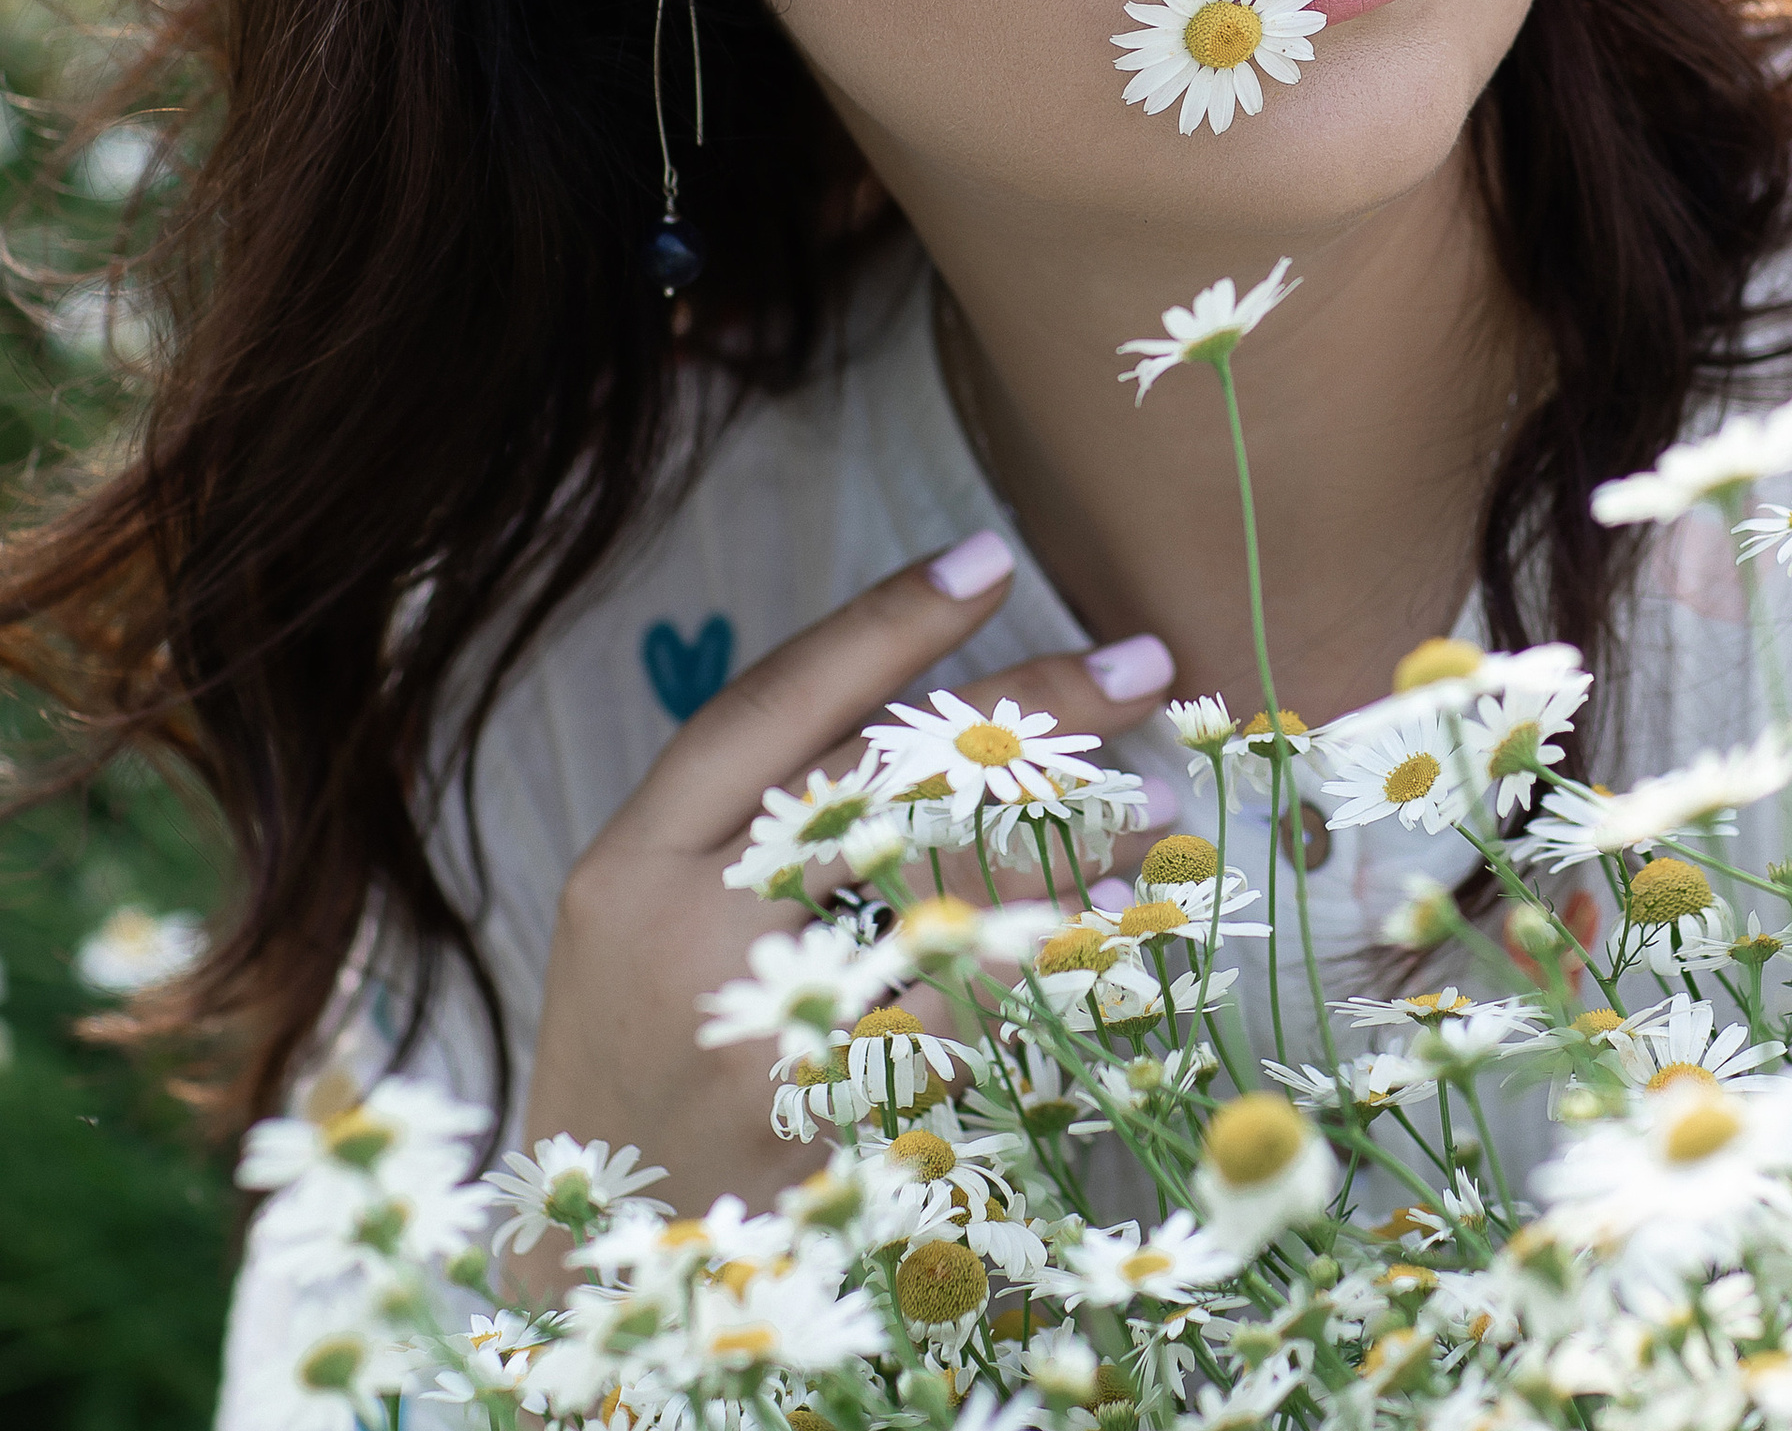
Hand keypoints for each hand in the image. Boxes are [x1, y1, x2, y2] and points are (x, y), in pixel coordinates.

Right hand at [518, 531, 1173, 1225]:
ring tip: (1160, 797)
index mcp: (631, 865)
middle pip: (881, 781)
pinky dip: (1057, 958)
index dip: (884, 623)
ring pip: (946, 894)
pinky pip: (974, 1018)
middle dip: (1025, 711)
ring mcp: (760, 1037)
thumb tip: (944, 718)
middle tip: (1140, 661)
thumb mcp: (650, 928)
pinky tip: (1122, 921)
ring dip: (1072, 836)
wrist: (591, 1275)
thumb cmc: (643, 1065)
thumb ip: (754, 824)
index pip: (770, 705)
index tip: (991, 555)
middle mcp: (686, 939)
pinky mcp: (831, 1132)